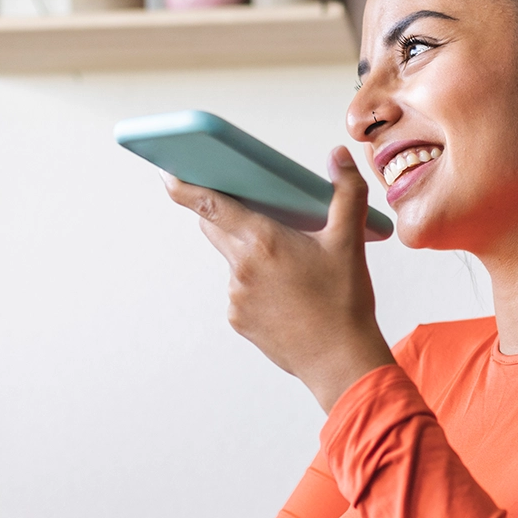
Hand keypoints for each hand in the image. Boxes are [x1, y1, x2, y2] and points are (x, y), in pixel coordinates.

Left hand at [162, 146, 395, 413]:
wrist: (339, 361)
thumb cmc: (344, 303)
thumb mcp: (350, 243)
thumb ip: (346, 193)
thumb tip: (338, 156)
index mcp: (264, 240)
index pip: (210, 204)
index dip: (185, 185)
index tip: (167, 172)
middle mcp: (242, 267)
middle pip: (215, 226)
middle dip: (224, 212)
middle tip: (251, 208)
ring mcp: (236, 296)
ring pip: (232, 260)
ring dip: (250, 253)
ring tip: (291, 268)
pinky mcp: (238, 319)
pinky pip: (239, 291)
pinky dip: (256, 285)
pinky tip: (287, 295)